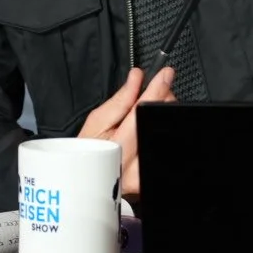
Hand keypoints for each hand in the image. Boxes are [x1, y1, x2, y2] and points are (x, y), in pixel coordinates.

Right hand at [77, 67, 175, 199]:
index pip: (141, 111)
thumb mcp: (96, 122)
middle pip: (158, 121)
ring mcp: (144, 174)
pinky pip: (161, 143)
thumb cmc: (87, 151)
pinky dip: (157, 129)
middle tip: (150, 95)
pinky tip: (146, 128)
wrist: (87, 176)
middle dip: (160, 102)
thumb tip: (136, 79)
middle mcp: (134, 166)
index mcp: (117, 148)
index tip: (165, 75)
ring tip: (143, 115)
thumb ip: (120, 100)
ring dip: (158, 116)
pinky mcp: (149, 176)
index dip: (156, 90)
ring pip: (164, 132)